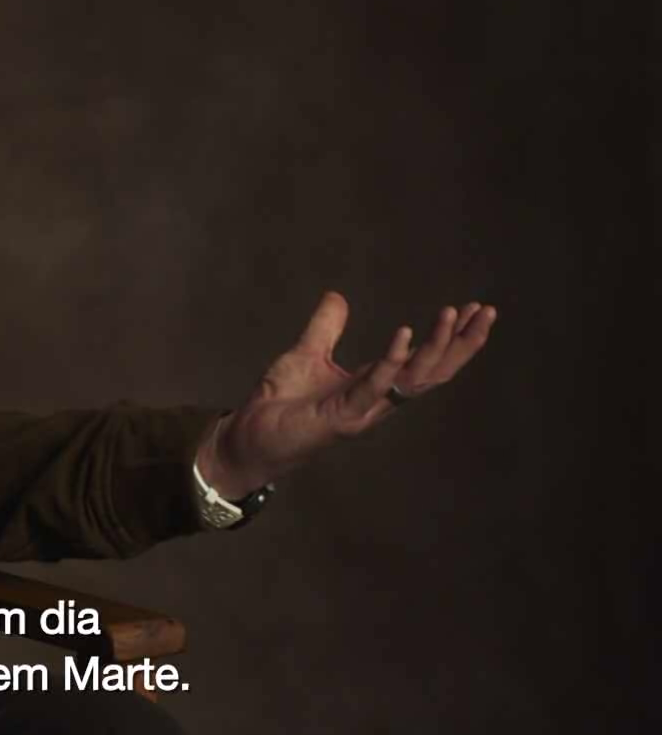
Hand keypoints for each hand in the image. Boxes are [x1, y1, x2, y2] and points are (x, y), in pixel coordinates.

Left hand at [197, 291, 496, 497]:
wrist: (248, 438)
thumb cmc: (280, 404)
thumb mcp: (305, 354)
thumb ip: (325, 328)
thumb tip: (338, 296)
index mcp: (374, 385)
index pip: (425, 361)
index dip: (450, 338)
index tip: (472, 309)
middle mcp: (377, 400)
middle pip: (434, 372)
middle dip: (462, 343)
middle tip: (486, 311)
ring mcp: (363, 411)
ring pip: (413, 379)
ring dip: (436, 347)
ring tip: (452, 315)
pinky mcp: (342, 417)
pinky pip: (373, 387)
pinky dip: (390, 362)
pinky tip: (405, 336)